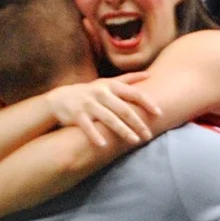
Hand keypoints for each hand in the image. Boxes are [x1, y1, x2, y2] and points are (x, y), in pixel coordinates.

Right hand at [46, 77, 163, 149]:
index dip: (147, 103)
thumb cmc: (91, 92)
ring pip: (108, 118)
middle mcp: (100, 93)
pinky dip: (95, 135)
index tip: (159, 114)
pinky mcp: (76, 114)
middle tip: (148, 135)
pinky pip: (87, 126)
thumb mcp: (108, 83)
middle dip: (137, 123)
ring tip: (134, 141)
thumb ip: (128, 80)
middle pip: (123, 109)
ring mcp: (88, 104)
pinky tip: (104, 145)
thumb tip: (149, 75)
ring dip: (122, 130)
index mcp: (111, 86)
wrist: (60, 98)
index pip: (133, 93)